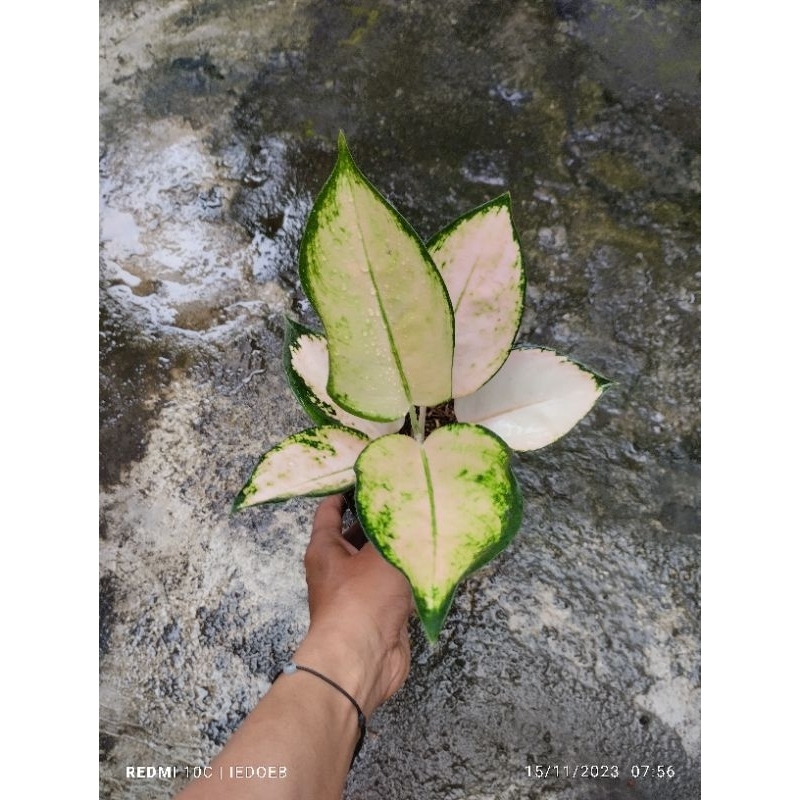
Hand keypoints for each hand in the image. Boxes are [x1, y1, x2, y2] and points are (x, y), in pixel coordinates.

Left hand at [295, 494, 414, 717]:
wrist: (363, 659)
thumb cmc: (361, 600)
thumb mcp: (379, 554)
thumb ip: (393, 529)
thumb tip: (407, 507)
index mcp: (325, 548)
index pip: (330, 509)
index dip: (345, 490)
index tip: (367, 474)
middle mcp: (338, 568)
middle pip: (357, 534)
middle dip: (379, 517)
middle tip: (406, 496)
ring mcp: (358, 591)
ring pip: (378, 560)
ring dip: (397, 547)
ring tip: (424, 522)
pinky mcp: (379, 611)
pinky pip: (394, 584)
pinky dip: (409, 572)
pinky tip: (430, 558)